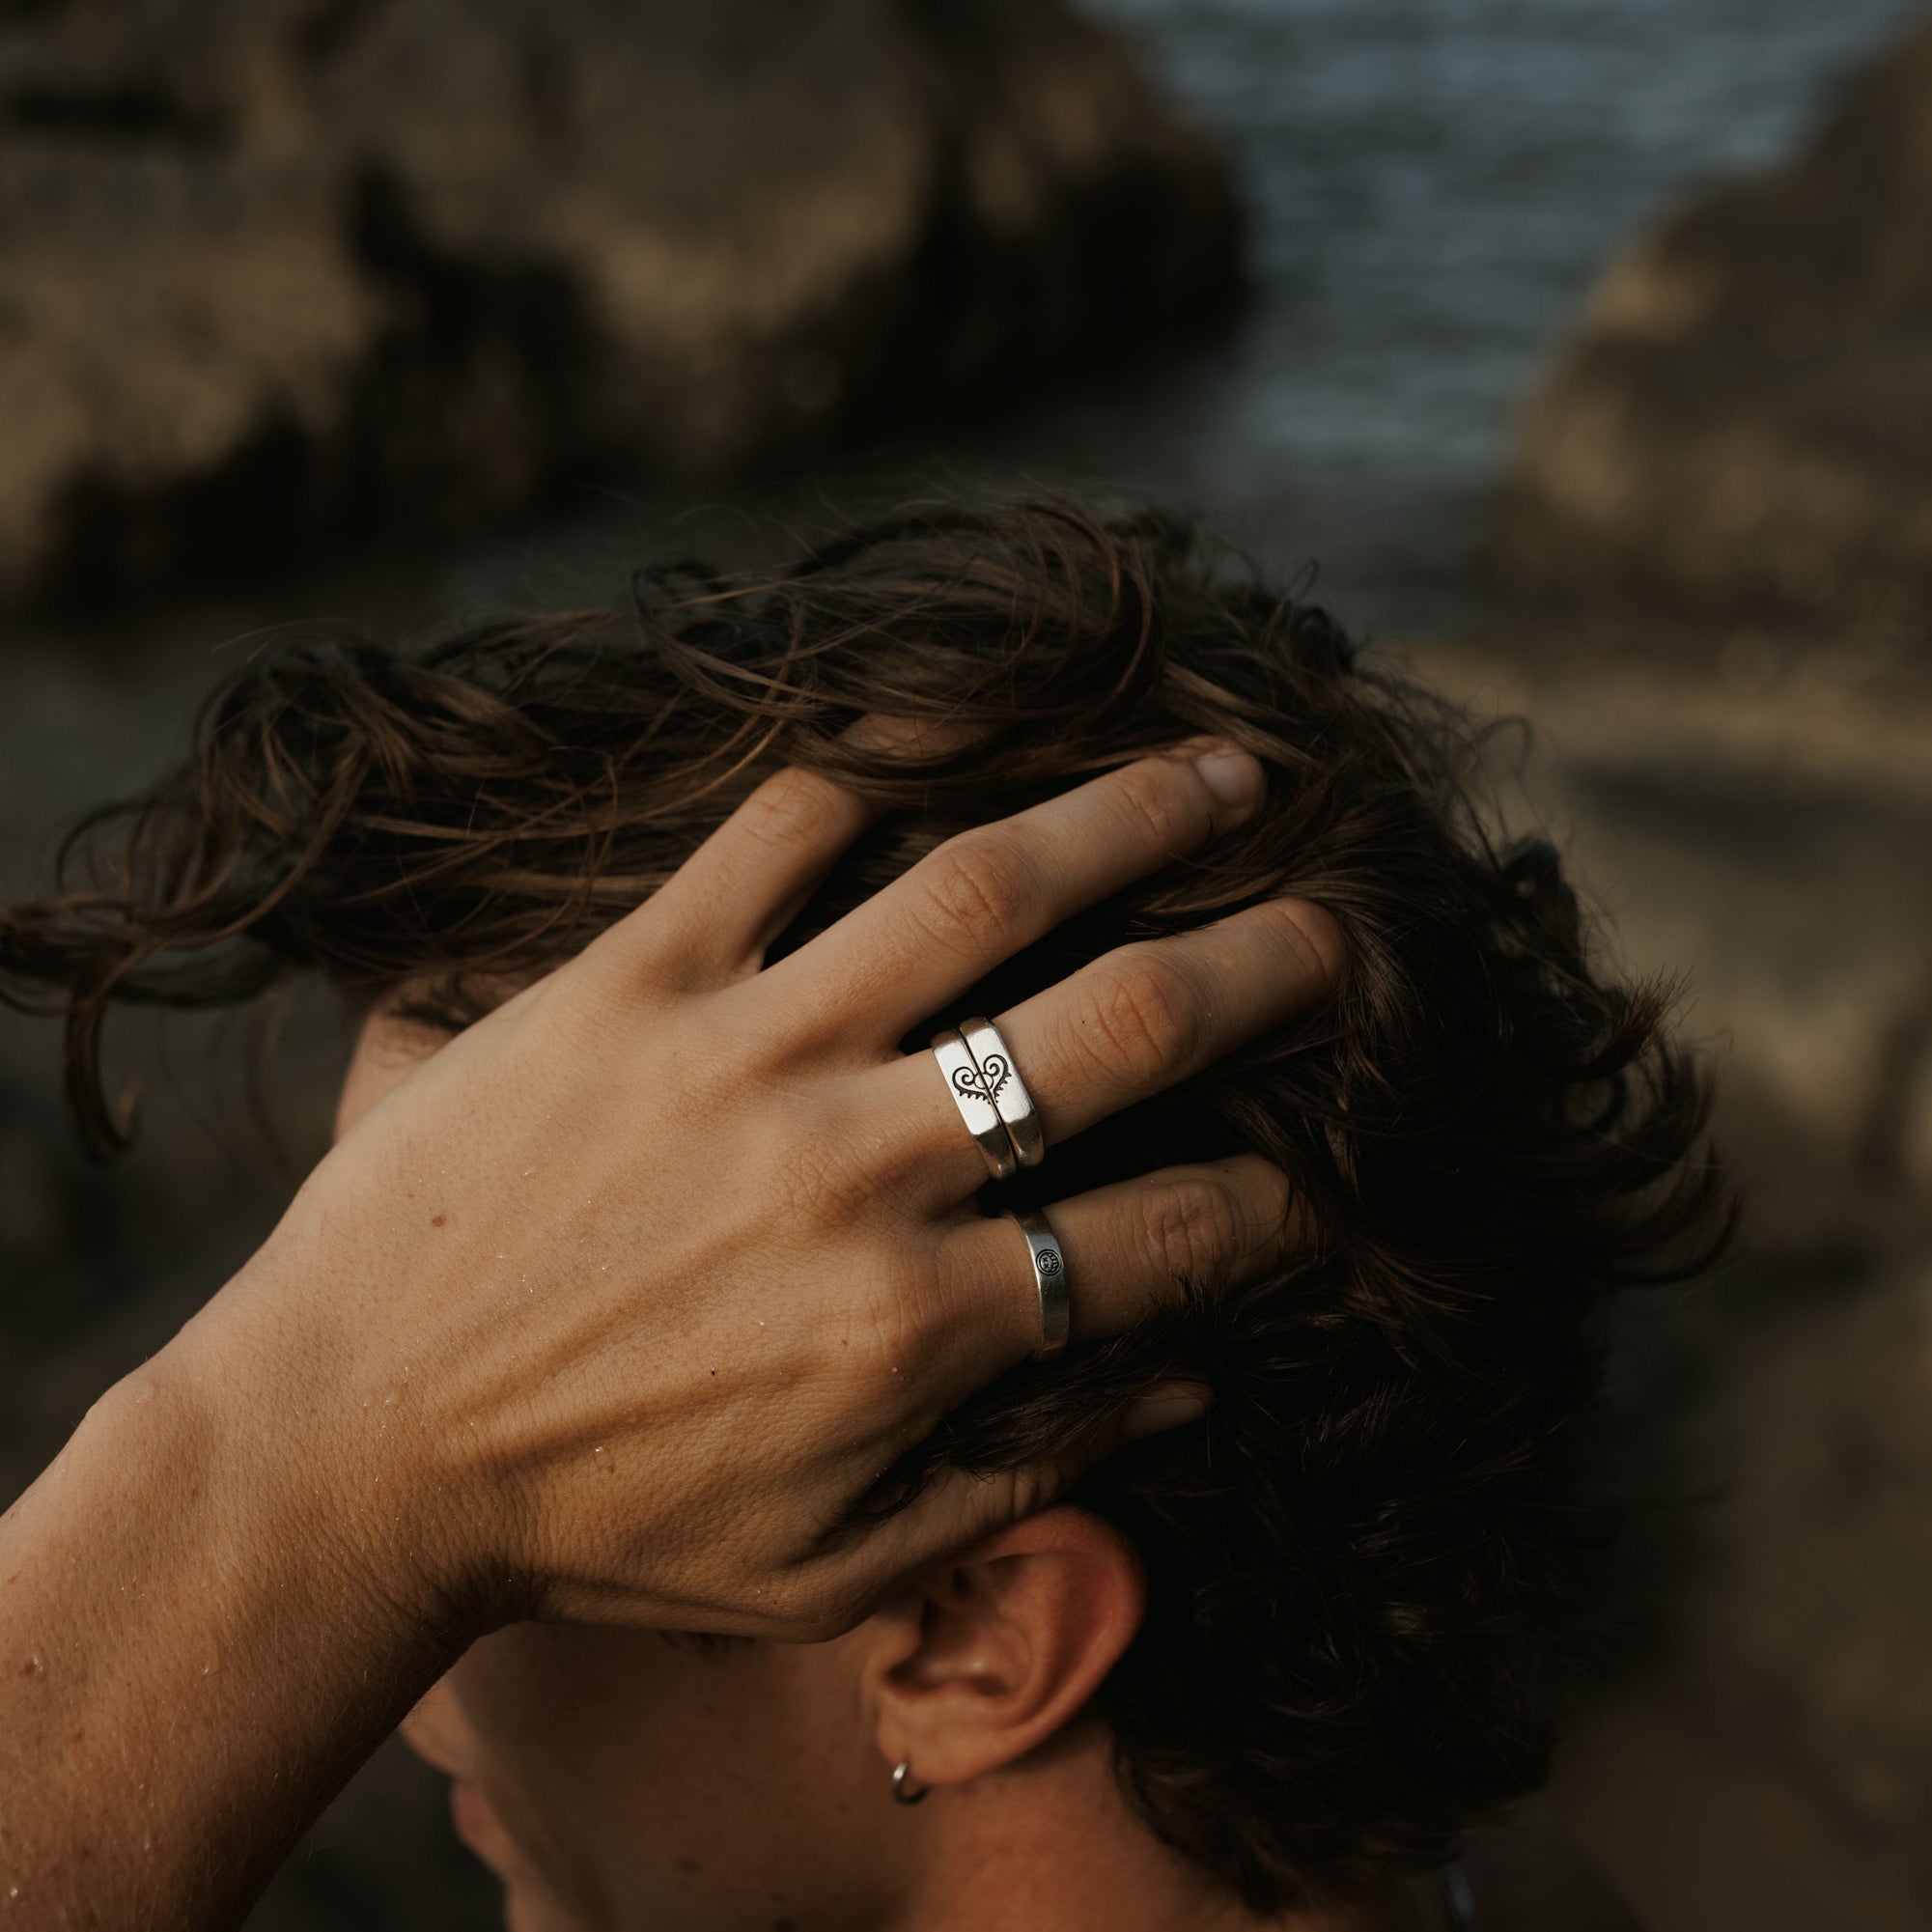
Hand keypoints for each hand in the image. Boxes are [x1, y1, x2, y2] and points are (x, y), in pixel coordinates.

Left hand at [176, 743, 1342, 1642]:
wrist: (340, 1444)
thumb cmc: (591, 1521)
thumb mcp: (827, 1566)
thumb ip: (1021, 1484)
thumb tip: (1188, 1393)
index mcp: (918, 1326)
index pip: (1167, 1238)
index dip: (1277, 1207)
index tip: (1325, 1180)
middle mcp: (858, 1166)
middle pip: (1120, 1023)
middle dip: (1267, 966)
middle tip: (1337, 930)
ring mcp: (744, 1050)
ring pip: (983, 885)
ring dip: (1131, 815)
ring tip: (1222, 773)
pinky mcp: (625, 978)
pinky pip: (775, 831)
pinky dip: (872, 775)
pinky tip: (944, 752)